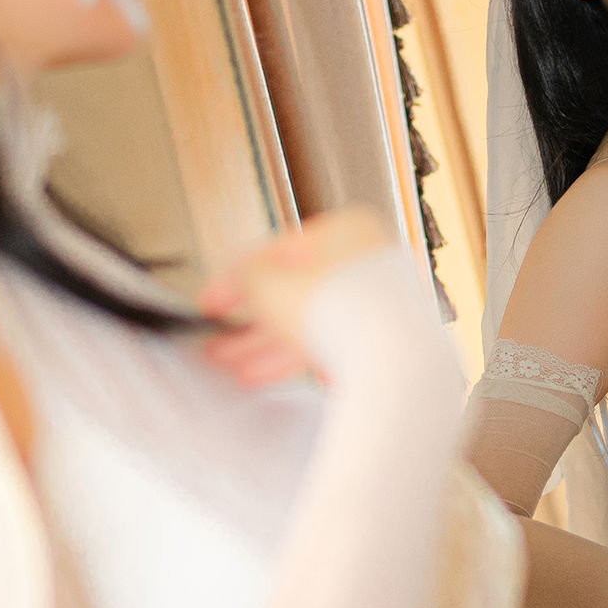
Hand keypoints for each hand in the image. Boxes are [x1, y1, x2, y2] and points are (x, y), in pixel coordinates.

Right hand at [198, 210, 394, 388]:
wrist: (395, 360)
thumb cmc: (343, 312)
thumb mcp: (270, 285)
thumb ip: (248, 277)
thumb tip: (245, 279)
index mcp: (349, 230)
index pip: (279, 251)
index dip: (234, 279)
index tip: (212, 302)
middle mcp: (370, 262)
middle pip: (297, 292)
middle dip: (251, 323)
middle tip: (221, 341)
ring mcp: (382, 303)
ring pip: (312, 324)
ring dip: (267, 346)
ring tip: (235, 368)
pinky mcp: (386, 342)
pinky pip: (332, 347)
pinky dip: (298, 360)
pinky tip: (270, 377)